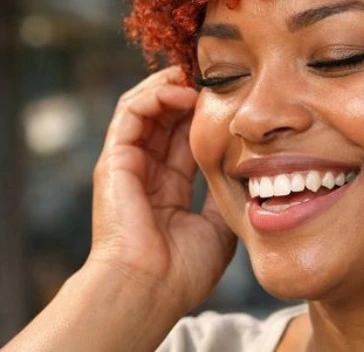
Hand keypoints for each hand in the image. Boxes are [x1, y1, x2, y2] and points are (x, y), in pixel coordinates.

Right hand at [85, 65, 235, 314]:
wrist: (149, 289)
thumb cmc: (181, 271)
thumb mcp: (218, 226)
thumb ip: (226, 194)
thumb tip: (249, 169)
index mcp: (168, 188)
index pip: (184, 136)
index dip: (205, 112)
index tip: (234, 97)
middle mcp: (146, 172)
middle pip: (165, 115)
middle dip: (189, 90)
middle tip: (218, 75)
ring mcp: (128, 164)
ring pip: (145, 105)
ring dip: (171, 84)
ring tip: (199, 75)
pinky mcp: (114, 159)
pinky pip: (130, 111)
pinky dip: (155, 94)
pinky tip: (182, 91)